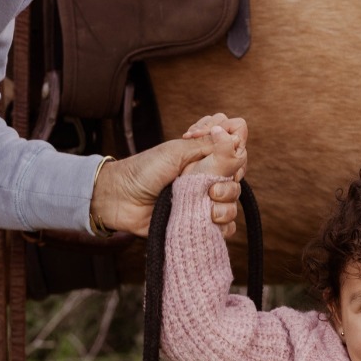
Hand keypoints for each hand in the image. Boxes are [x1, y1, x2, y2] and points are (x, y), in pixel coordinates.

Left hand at [90, 128, 243, 238]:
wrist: (122, 200)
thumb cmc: (145, 170)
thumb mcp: (177, 151)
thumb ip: (209, 145)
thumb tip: (234, 134)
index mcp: (204, 156)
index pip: (236, 150)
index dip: (236, 153)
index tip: (224, 155)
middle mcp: (207, 177)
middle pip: (238, 179)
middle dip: (229, 184)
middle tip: (210, 189)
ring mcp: (204, 200)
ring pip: (233, 203)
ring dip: (225, 206)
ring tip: (207, 207)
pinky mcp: (199, 222)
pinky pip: (225, 226)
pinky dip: (223, 226)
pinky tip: (210, 222)